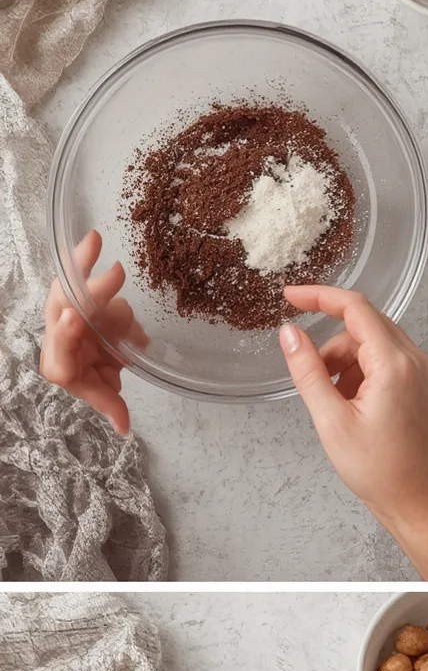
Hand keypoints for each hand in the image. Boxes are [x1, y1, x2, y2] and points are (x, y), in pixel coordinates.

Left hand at [39, 229, 142, 435]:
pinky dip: (83, 258)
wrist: (91, 358)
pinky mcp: (77, 292)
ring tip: (119, 291)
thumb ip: (111, 405)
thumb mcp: (102, 392)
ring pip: (78, 289)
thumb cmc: (91, 376)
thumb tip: (125, 428)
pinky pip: (77, 271)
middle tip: (115, 274)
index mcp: (60, 363)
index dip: (66, 335)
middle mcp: (60, 333)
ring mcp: (68, 310)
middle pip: (64, 307)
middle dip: (88, 292)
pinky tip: (91, 242)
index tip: (75, 320)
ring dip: (104, 285)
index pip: (61, 350)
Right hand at [279, 288, 427, 580]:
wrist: (426, 506)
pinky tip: (354, 409)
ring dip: (346, 364)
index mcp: (394, 363)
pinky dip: (363, 376)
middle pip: (363, 326)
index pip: (355, 307)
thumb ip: (307, 371)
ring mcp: (423, 374)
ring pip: (374, 346)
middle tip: (312, 378)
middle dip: (331, 346)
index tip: (290, 295)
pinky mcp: (424, 389)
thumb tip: (290, 334)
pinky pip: (387, 364)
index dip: (318, 295)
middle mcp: (415, 361)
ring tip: (337, 407)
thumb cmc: (385, 473)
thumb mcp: (332, 422)